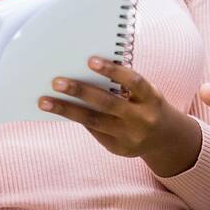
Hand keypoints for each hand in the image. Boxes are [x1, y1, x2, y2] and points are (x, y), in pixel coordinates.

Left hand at [39, 57, 200, 176]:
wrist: (165, 138)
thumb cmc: (147, 104)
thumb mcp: (145, 92)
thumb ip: (123, 84)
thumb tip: (84, 72)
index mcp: (152, 99)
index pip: (133, 82)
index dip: (113, 71)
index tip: (90, 60)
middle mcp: (143, 119)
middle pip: (107, 104)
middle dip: (80, 91)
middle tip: (56, 82)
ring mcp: (130, 137)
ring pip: (94, 121)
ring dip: (67, 110)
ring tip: (45, 101)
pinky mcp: (119, 149)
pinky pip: (94, 131)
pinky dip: (78, 119)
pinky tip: (62, 111)